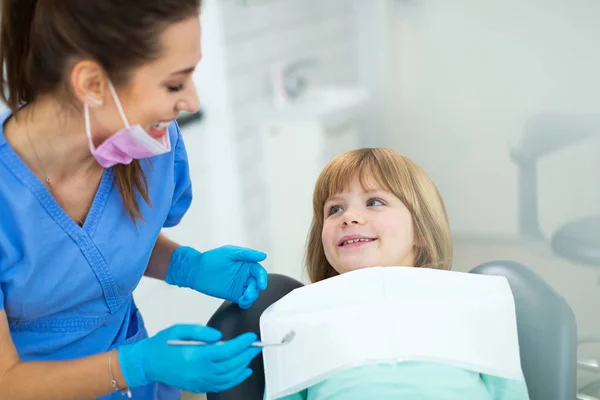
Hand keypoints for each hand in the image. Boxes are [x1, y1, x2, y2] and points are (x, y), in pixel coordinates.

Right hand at [118, 324, 261, 392]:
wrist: (147, 363)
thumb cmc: (162, 345)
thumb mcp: (180, 329)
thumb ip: (201, 332)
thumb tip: (219, 336)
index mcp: (197, 355)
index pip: (227, 350)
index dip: (242, 344)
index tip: (251, 336)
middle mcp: (200, 371)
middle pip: (231, 364)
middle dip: (246, 354)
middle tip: (255, 345)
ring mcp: (200, 381)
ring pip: (229, 376)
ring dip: (243, 366)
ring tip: (251, 355)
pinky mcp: (198, 386)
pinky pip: (221, 385)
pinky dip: (235, 379)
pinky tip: (243, 372)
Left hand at [166, 245, 267, 307]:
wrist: (196, 270)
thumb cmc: (212, 258)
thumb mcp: (230, 252)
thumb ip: (246, 254)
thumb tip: (263, 256)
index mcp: (246, 264)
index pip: (259, 272)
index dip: (262, 278)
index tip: (261, 285)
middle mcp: (245, 275)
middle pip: (257, 284)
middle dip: (255, 289)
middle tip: (248, 293)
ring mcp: (240, 286)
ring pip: (252, 293)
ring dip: (251, 297)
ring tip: (244, 298)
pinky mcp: (234, 295)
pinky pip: (244, 300)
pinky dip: (246, 302)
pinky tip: (242, 302)